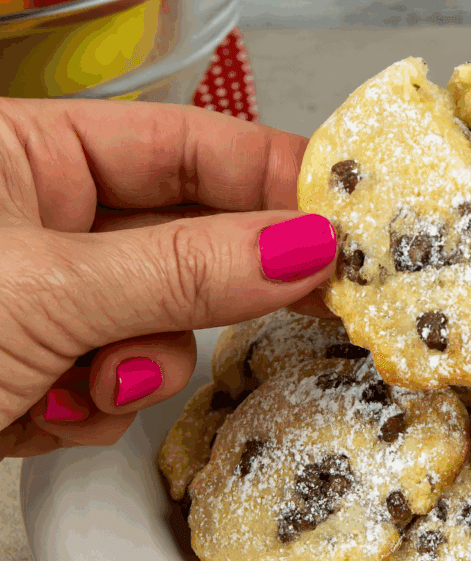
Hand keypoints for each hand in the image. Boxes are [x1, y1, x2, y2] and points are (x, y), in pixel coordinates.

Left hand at [0, 99, 337, 457]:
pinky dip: (96, 407)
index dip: (272, 175)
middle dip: (229, 283)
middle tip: (328, 295)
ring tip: (93, 386)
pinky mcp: (45, 369)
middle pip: (186, 239)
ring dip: (141, 365)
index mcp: (29, 156)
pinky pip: (120, 380)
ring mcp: (49, 300)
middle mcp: (44, 221)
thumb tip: (308, 248)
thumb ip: (184, 270)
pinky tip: (41, 414)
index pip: (183, 146)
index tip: (348, 214)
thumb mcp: (45, 293)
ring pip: (160, 322)